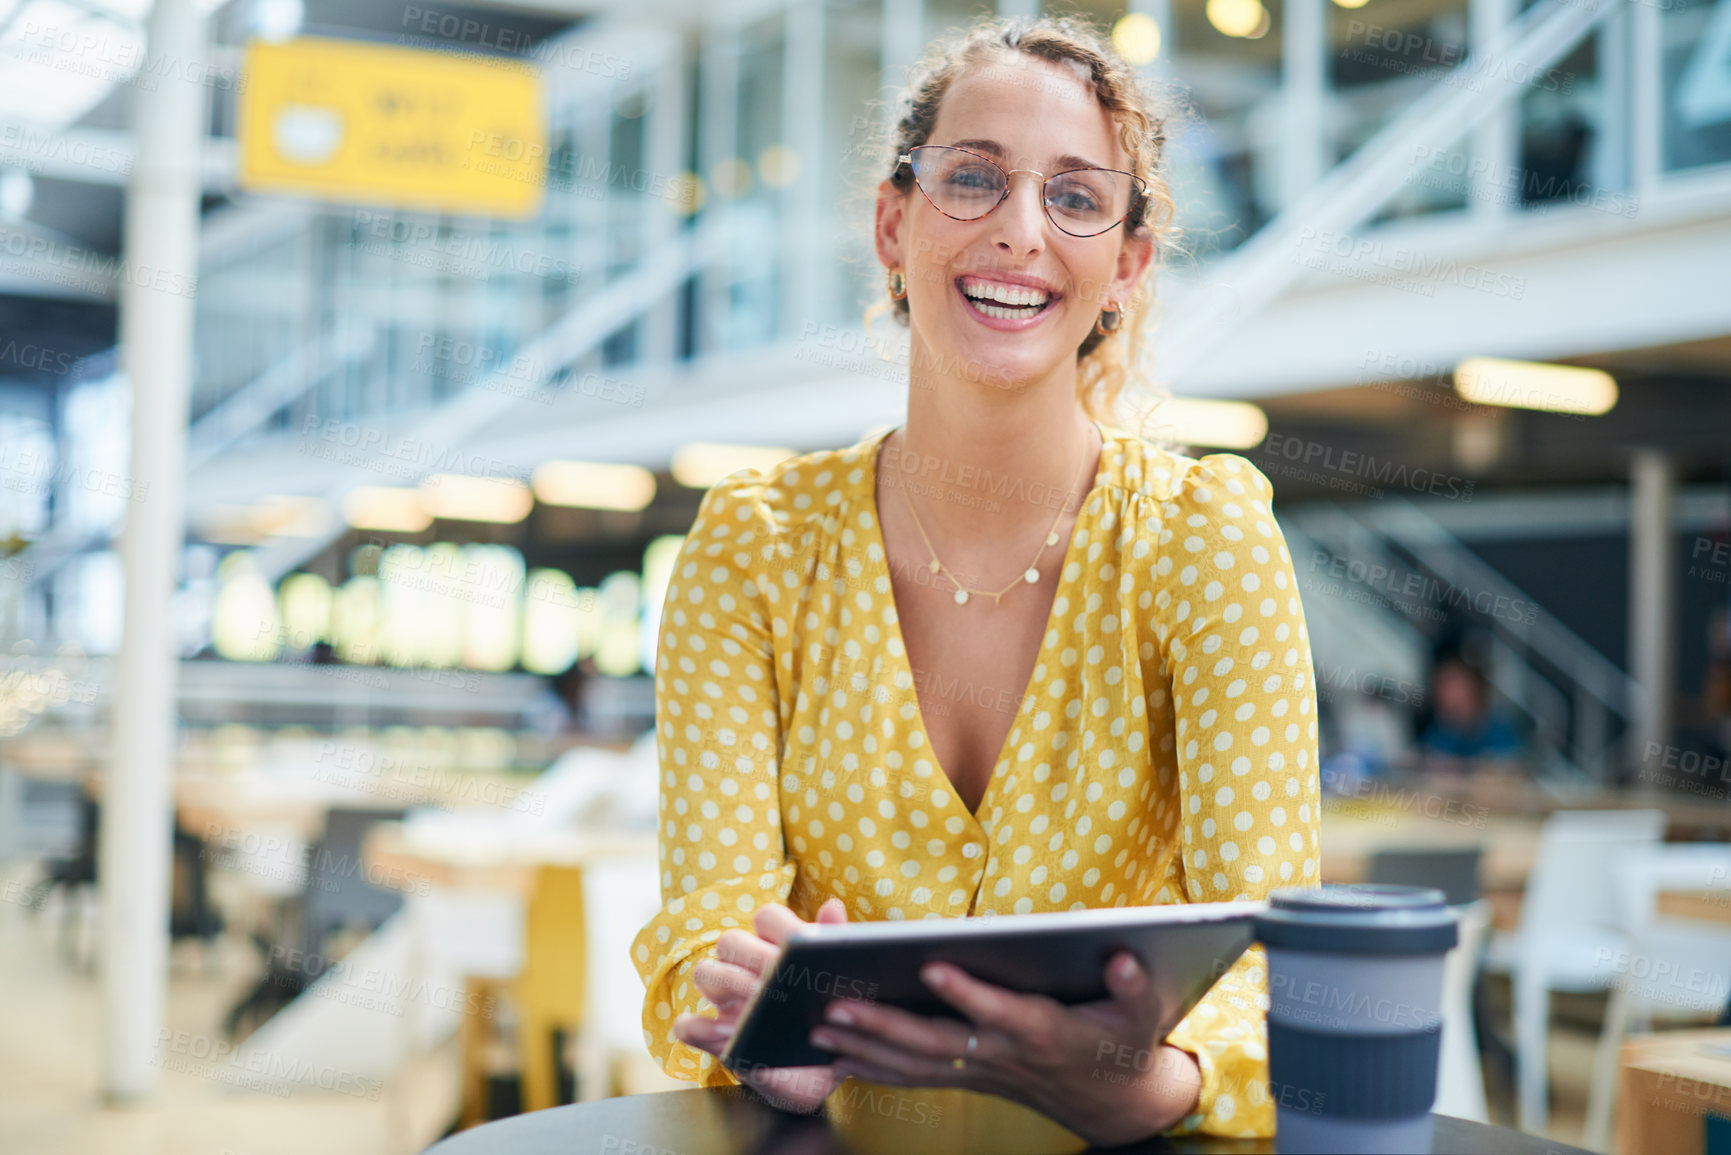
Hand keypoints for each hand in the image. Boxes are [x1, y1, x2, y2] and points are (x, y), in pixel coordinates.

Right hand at [673, 897, 848, 1113]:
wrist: (826, 1072)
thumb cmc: (835, 1024)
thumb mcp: (845, 991)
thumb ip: (836, 948)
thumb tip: (832, 907)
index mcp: (777, 948)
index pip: (767, 918)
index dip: (780, 926)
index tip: (802, 945)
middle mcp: (747, 968)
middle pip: (732, 940)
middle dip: (753, 953)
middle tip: (778, 974)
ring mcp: (727, 1002)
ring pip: (706, 971)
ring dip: (728, 981)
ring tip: (756, 1000)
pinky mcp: (715, 1038)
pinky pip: (688, 1026)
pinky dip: (699, 1028)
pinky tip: (728, 1034)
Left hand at [807, 950, 1202, 1145]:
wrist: (1114, 1102)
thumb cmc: (1123, 1041)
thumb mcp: (1141, 1012)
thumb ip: (1134, 985)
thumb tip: (1125, 956)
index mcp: (1045, 1030)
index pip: (1000, 1011)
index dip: (967, 992)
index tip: (931, 965)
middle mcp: (1004, 1053)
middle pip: (937, 1043)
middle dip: (885, 1026)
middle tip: (836, 1005)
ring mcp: (981, 1069)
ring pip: (916, 1063)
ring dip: (865, 1046)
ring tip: (818, 1025)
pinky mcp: (969, 1076)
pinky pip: (914, 1077)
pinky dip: (873, 1067)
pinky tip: (834, 1055)